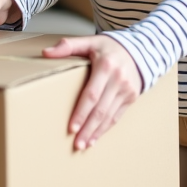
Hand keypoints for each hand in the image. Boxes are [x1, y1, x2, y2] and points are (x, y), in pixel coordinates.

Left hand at [43, 35, 141, 150]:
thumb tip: (45, 52)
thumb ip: (68, 46)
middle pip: (100, 109)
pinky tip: (95, 138)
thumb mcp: (89, 41)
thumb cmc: (110, 47)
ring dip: (96, 132)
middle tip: (76, 144)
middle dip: (88, 128)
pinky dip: (106, 128)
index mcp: (106, 66)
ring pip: (109, 115)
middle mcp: (118, 79)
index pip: (91, 94)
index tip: (71, 127)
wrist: (140, 49)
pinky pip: (117, 116)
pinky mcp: (131, 97)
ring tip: (84, 145)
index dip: (81, 112)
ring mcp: (126, 90)